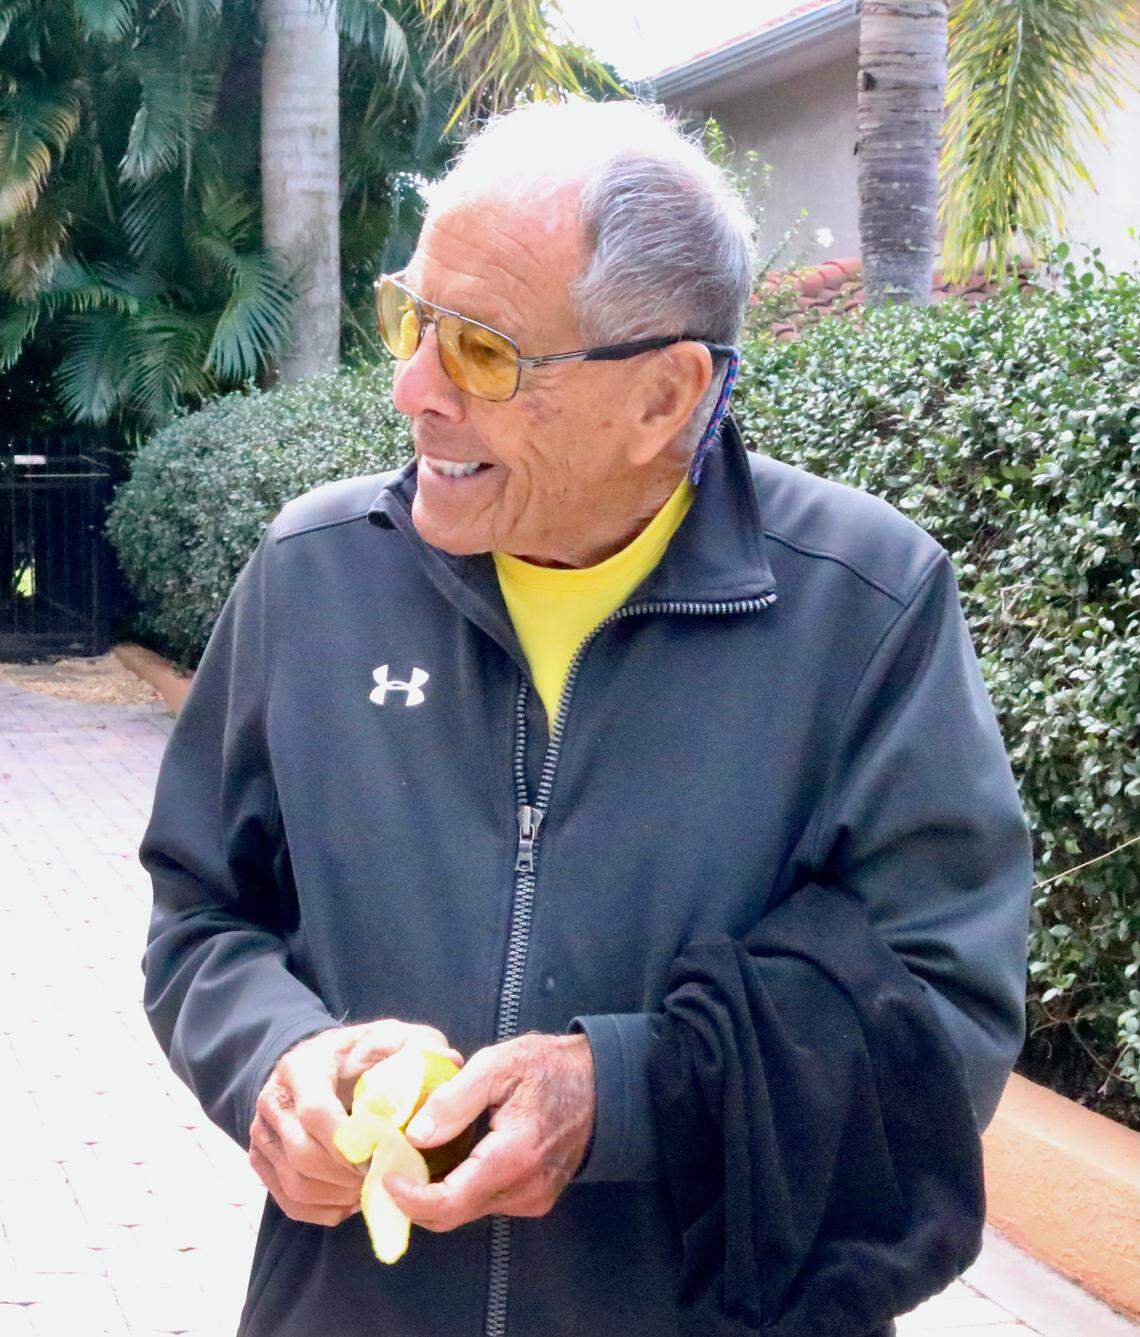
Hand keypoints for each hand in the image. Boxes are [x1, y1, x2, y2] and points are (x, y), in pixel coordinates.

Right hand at [249, 1019, 463, 1226]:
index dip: (350, 1143)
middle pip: (303, 1155)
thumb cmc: (361, 1052)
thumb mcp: (392, 1037)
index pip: (316, 1113)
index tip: (382, 1154)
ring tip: (370, 1189)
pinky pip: (288, 1202)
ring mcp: (262, 1133)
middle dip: (347, 1175)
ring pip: (295, 1184)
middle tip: (382, 1178)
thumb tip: (449, 1064)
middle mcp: (273, 1100)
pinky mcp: (263, 1160)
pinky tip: (350, 1201)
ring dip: (337, 1196)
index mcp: (302, 1067)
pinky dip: (322, 1210)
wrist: (318, 1061)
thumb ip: (418, 1046)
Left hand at [385, 1031, 594, 1230]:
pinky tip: (452, 1156)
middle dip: (415, 1196)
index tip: (384, 1173)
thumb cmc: (549, 1067)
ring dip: (437, 1191)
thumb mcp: (499, 1065)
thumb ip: (454, 1099)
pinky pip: (486, 1201)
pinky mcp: (535, 1199)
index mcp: (512, 1158)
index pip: (447, 1203)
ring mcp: (531, 1199)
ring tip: (416, 1155)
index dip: (408, 1198)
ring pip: (467, 1210)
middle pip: (452, 1214)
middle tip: (391, 1164)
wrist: (603, 1085)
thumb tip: (415, 1135)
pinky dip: (461, 1186)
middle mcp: (522, 1191)